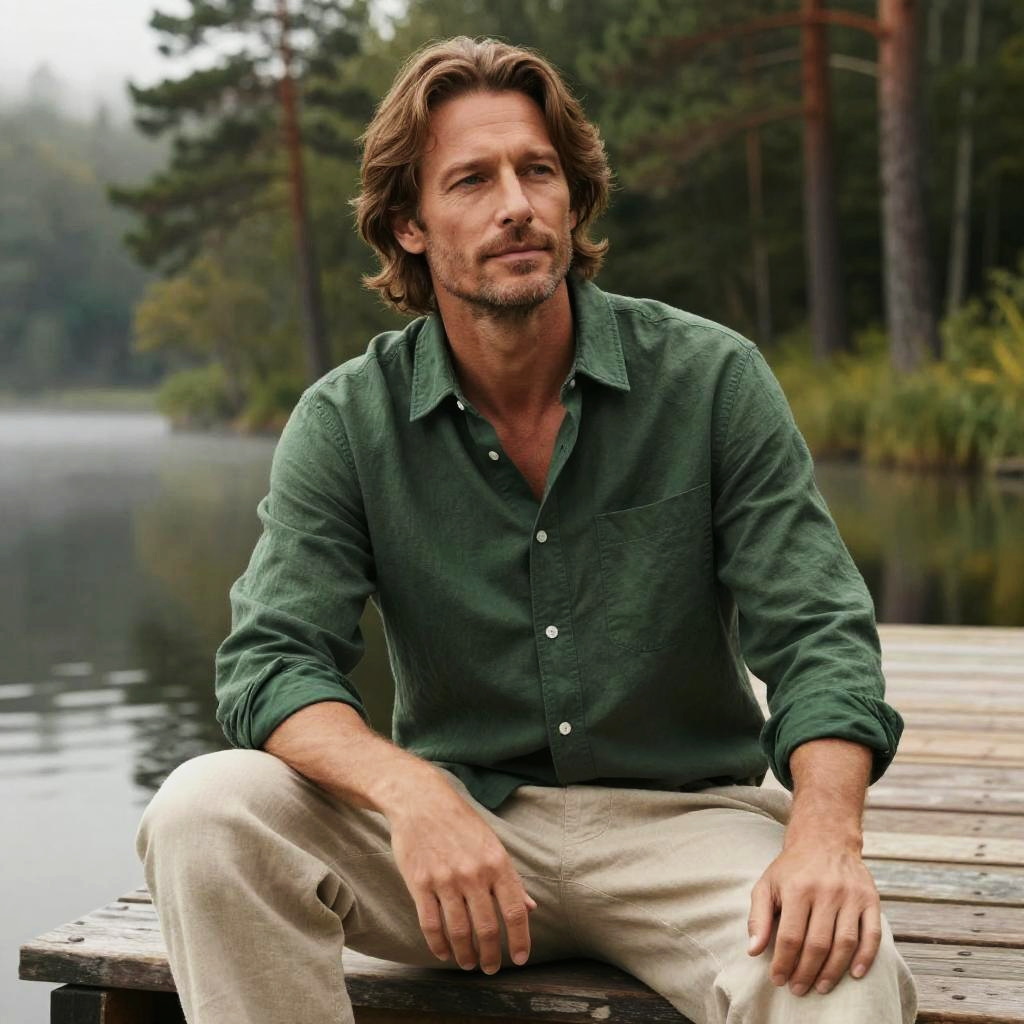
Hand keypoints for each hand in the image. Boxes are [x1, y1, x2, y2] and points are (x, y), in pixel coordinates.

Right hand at [386, 772, 536, 973]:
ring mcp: (446, 879)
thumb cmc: (460, 822)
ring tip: (468, 964)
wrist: (421, 801)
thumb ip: (510, 878)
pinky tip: (444, 953)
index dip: (520, 940)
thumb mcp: (492, 844)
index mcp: (497, 863)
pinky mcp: (420, 883)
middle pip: (487, 928)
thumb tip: (529, 907)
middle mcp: (474, 873)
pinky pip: (431, 924)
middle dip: (490, 955)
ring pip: (459, 931)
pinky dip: (439, 945)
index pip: (514, 911)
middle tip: (490, 968)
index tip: (519, 959)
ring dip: (465, 955)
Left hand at [747, 838, 881, 996]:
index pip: (790, 937)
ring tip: (821, 987)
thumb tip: (753, 951)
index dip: (784, 963)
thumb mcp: (766, 884)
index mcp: (797, 888)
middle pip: (817, 944)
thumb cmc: (791, 868)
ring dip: (833, 971)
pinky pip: (872, 934)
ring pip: (845, 943)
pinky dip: (866, 958)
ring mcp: (850, 896)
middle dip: (806, 972)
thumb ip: (758, 917)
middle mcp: (826, 891)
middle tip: (799, 989)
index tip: (778, 980)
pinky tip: (855, 974)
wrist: (824, 838)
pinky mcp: (870, 899)